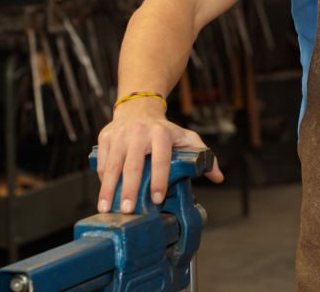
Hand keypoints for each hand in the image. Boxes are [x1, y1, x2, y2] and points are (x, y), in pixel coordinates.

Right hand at [95, 97, 223, 213]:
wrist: (138, 108)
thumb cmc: (164, 129)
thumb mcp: (186, 137)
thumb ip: (203, 155)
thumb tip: (218, 176)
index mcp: (161, 133)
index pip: (161, 159)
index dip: (159, 179)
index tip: (157, 198)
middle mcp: (139, 132)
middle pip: (133, 165)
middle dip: (130, 189)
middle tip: (128, 210)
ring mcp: (120, 135)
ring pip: (112, 165)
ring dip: (109, 189)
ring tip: (106, 208)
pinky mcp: (105, 138)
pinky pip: (102, 162)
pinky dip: (102, 180)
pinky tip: (104, 195)